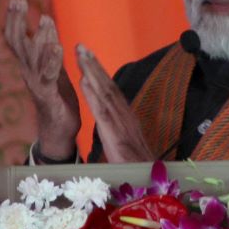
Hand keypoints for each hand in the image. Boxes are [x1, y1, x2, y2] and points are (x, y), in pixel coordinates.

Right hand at [4, 0, 79, 159]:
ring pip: (34, 57)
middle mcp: (29, 72)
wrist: (59, 131)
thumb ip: (46, 48)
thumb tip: (44, 25)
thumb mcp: (52, 68)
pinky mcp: (49, 96)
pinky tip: (57, 47)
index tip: (16, 0)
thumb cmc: (56, 97)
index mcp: (30, 65)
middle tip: (19, 1)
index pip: (16, 39)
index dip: (14, 20)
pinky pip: (49, 76)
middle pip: (18, 43)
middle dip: (18, 22)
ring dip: (40, 37)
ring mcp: (37, 84)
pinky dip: (52, 61)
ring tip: (46, 19)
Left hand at [76, 44, 153, 162]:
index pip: (111, 92)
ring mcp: (121, 124)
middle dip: (94, 65)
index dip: (100, 73)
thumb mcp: (125, 147)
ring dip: (92, 72)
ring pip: (105, 93)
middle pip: (108, 86)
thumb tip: (112, 128)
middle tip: (81, 46)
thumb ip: (118, 134)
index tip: (89, 57)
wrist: (149, 183)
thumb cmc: (138, 169)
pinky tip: (84, 80)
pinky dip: (93, 93)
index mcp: (126, 118)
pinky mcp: (115, 135)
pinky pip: (102, 111)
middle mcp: (125, 116)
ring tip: (80, 55)